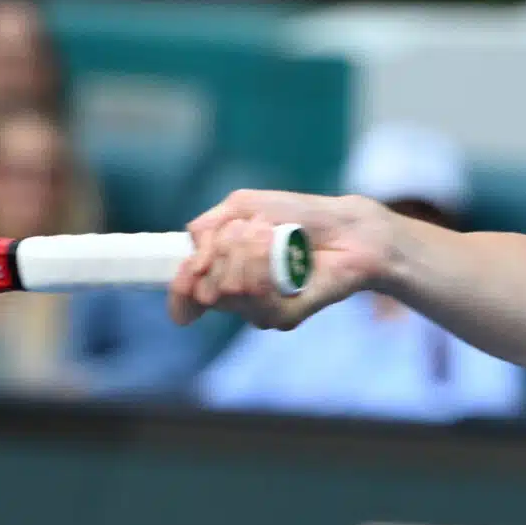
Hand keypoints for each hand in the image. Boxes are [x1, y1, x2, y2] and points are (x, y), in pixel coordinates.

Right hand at [167, 188, 395, 329]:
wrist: (345, 227)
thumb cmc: (295, 216)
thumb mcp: (242, 207)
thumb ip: (207, 228)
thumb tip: (190, 259)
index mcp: (220, 272)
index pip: (185, 294)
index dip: (180, 287)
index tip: (192, 269)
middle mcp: (235, 297)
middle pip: (204, 287)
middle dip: (224, 249)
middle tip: (255, 230)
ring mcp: (258, 309)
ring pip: (227, 289)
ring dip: (247, 252)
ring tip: (272, 236)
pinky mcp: (283, 317)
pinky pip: (256, 294)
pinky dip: (266, 264)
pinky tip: (284, 252)